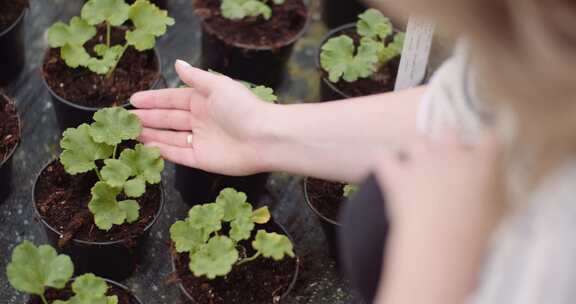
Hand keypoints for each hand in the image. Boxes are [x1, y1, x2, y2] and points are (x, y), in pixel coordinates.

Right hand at [130, 60, 273, 175]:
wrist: (263, 138)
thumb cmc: (243, 108)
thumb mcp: (218, 85)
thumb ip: (196, 77)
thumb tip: (178, 63)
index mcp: (204, 100)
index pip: (173, 99)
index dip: (154, 99)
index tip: (133, 100)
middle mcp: (201, 120)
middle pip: (169, 119)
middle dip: (148, 118)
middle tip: (125, 118)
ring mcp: (201, 140)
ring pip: (170, 137)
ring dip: (151, 134)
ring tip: (130, 132)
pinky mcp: (202, 159)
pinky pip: (178, 154)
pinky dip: (162, 151)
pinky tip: (146, 147)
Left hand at [374, 131, 503, 303]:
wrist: (442, 242)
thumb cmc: (481, 234)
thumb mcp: (502, 213)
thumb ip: (499, 194)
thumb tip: (496, 191)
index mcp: (483, 161)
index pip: (490, 138)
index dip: (486, 145)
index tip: (485, 152)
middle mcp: (452, 153)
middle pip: (449, 132)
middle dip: (448, 143)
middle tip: (448, 162)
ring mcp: (422, 161)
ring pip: (416, 140)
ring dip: (417, 150)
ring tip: (418, 165)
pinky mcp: (397, 176)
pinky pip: (383, 156)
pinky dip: (384, 160)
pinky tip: (386, 166)